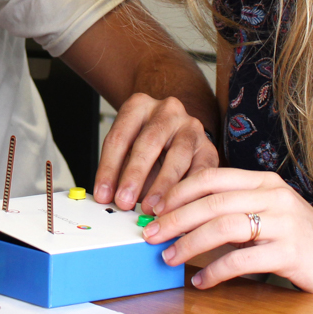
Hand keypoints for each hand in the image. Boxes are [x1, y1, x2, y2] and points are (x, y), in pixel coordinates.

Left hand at [94, 93, 219, 213]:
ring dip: (162, 186)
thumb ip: (119, 171)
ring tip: (150, 208)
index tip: (103, 194)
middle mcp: (167, 110)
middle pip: (148, 141)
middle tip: (124, 201)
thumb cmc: (147, 147)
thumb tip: (109, 199)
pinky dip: (188, 192)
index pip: (119, 136)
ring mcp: (191, 126)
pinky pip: (200, 171)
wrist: (178, 136)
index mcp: (138, 105)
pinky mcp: (209, 147)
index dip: (109, 168)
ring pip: (177, 156)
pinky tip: (177, 207)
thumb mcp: (128, 151)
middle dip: (134, 175)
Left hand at [142, 168, 312, 295]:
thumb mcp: (267, 210)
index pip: (211, 177)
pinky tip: (200, 281)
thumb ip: (232, 208)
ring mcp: (283, 223)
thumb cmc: (297, 235)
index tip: (153, 208)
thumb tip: (179, 218)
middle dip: (175, 218)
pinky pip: (242, 260)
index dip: (177, 191)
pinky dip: (215, 271)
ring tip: (169, 257)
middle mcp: (273, 196)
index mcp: (263, 181)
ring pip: (224, 227)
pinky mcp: (290, 253)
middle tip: (150, 234)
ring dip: (189, 243)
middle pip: (212, 202)